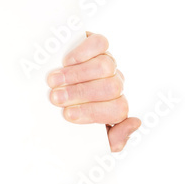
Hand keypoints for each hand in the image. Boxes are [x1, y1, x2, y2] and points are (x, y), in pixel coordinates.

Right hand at [46, 31, 141, 152]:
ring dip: (77, 74)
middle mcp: (115, 85)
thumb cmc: (70, 118)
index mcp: (116, 108)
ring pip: (105, 66)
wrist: (49, 92)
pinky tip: (66, 61)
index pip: (118, 110)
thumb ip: (114, 140)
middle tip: (56, 98)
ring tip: (54, 81)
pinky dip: (82, 52)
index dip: (92, 112)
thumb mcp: (91, 138)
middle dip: (81, 93)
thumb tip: (135, 122)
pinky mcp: (97, 44)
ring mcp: (108, 63)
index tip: (67, 115)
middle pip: (111, 87)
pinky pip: (99, 43)